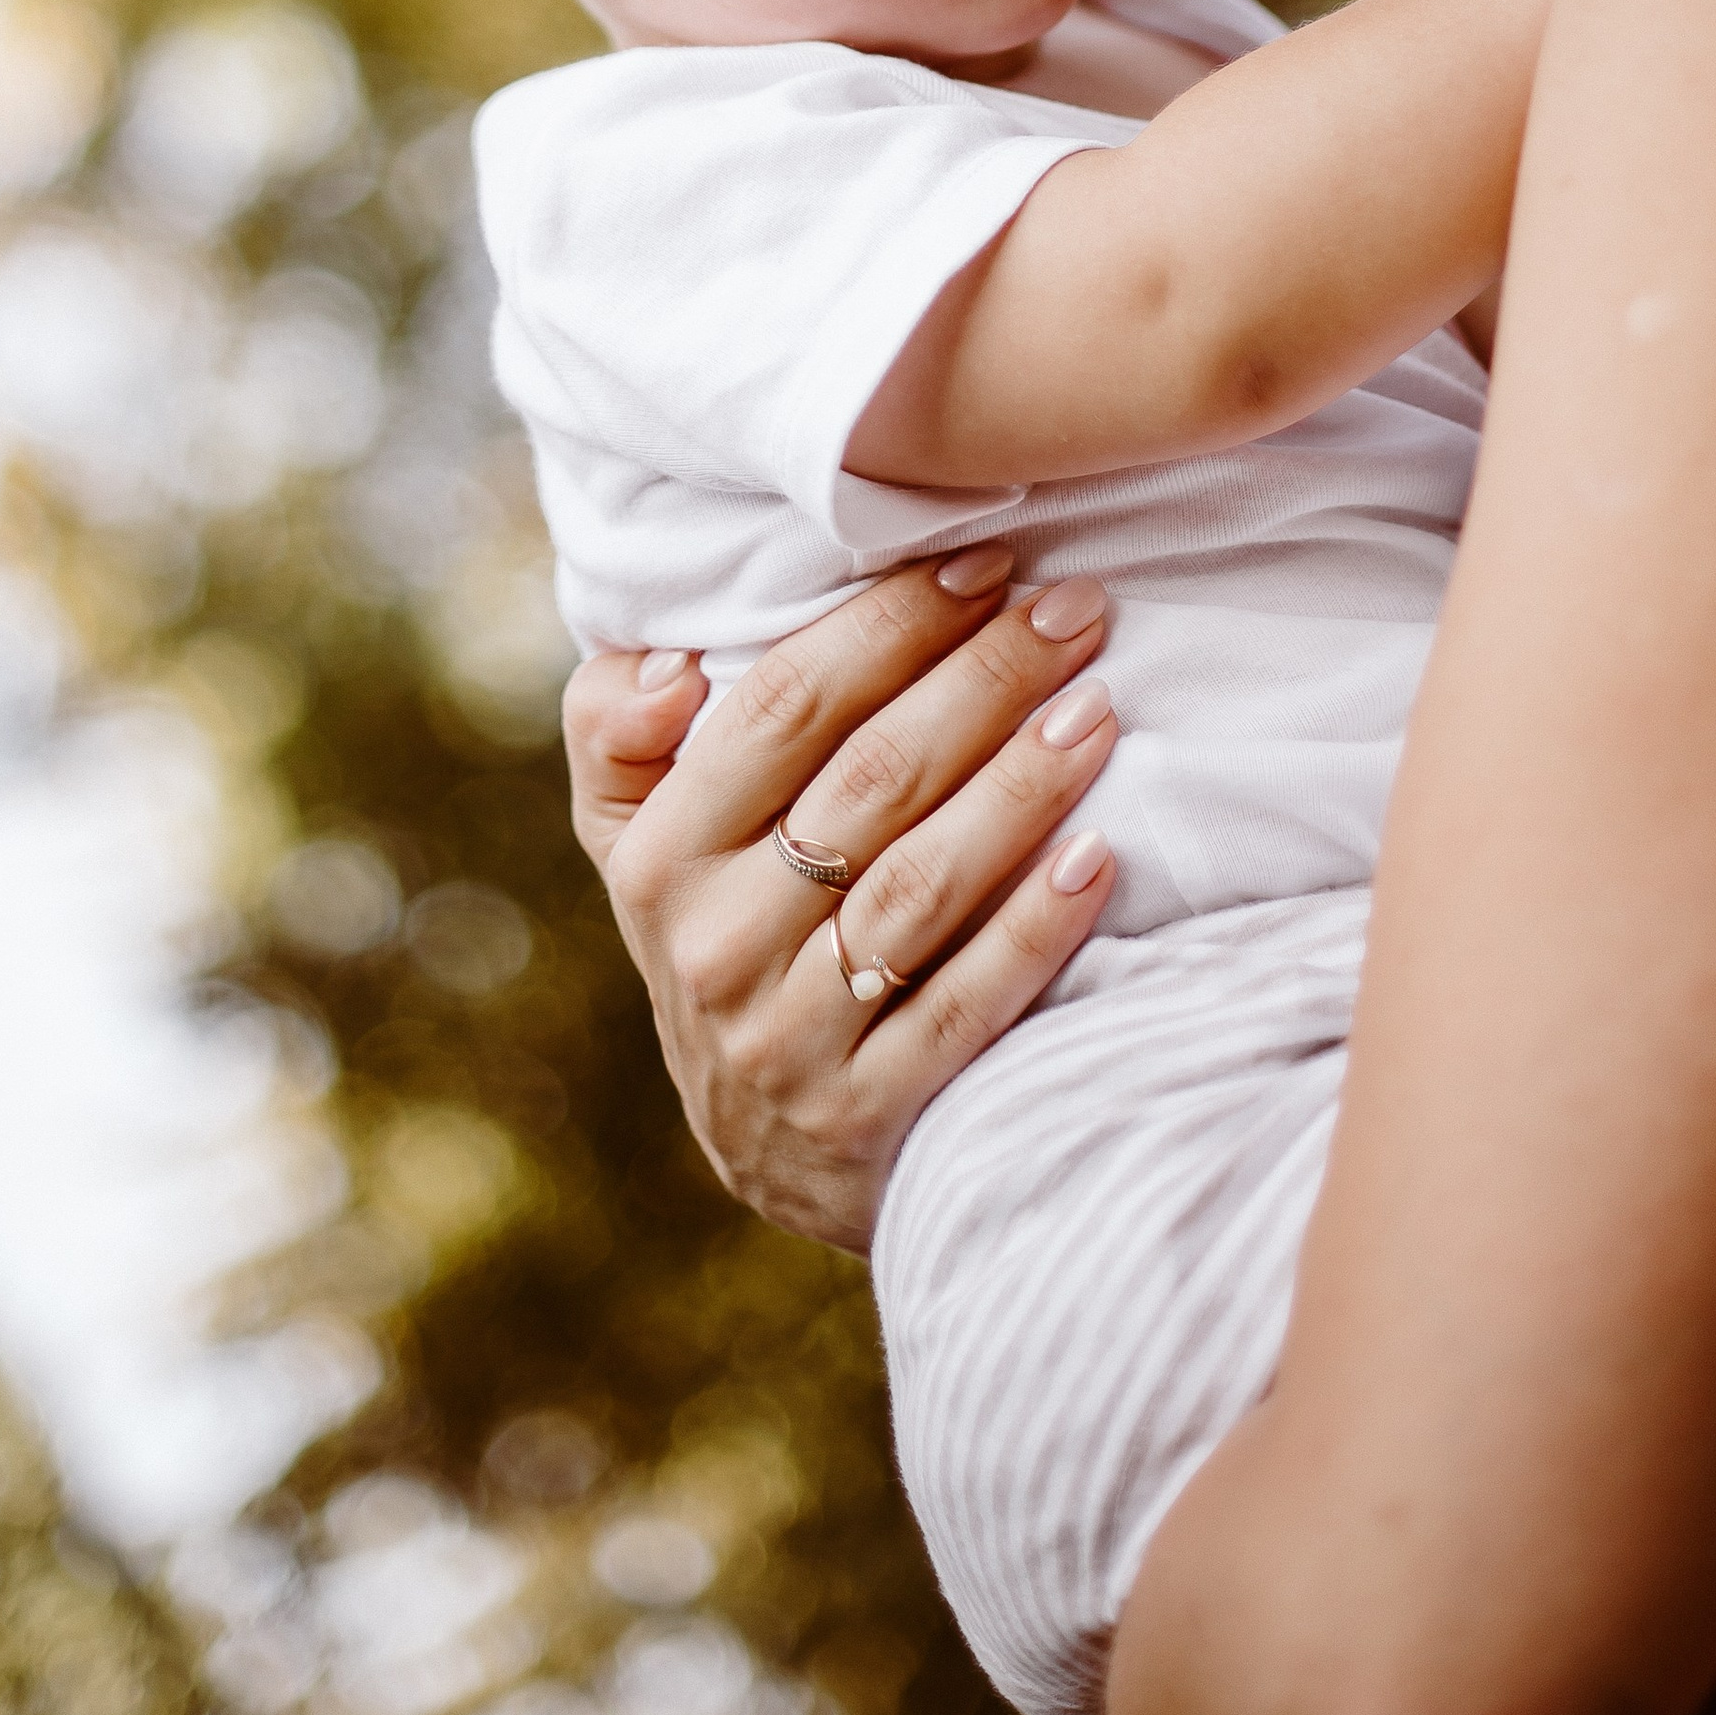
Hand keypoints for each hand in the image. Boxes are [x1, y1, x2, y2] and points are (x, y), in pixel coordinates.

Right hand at [560, 550, 1119, 1249]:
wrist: (764, 1150)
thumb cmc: (723, 929)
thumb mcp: (636, 839)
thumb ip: (617, 731)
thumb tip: (671, 666)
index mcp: (660, 856)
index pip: (782, 708)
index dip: (887, 625)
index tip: (980, 564)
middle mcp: (717, 945)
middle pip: (871, 781)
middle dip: (983, 678)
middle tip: (1072, 608)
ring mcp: (794, 1037)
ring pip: (924, 884)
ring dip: (1023, 785)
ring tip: (1098, 705)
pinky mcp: (871, 1115)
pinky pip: (966, 1004)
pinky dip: (1035, 926)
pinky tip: (1098, 855)